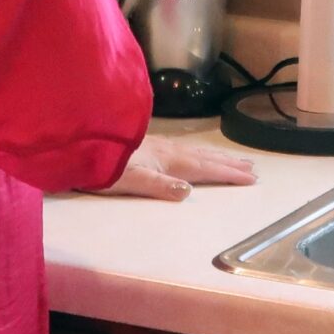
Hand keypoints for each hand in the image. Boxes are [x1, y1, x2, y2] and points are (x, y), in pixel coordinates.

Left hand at [94, 135, 257, 201]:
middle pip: (205, 158)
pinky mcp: (151, 144)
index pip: (205, 169)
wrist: (81, 141)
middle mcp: (168, 151)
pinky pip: (186, 148)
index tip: (251, 178)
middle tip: (252, 168)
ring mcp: (160, 145)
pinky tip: (196, 152)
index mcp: (168, 162)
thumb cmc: (103, 165)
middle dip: (229, 164)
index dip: (228, 174)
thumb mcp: (130, 179)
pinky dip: (199, 152)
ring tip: (235, 160)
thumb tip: (188, 192)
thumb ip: (158, 186)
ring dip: (218, 157)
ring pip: (196, 151)